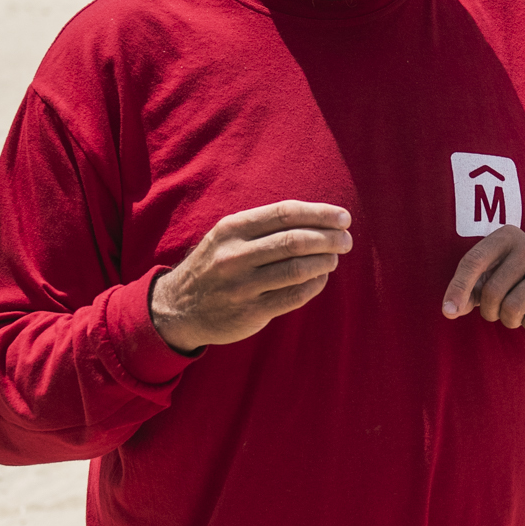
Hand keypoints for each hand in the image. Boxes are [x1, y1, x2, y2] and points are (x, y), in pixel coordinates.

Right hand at [150, 201, 353, 352]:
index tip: (343, 218)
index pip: (285, 213)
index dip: (320, 214)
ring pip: (297, 269)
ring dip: (324, 262)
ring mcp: (241, 286)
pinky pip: (294, 297)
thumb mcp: (227, 236)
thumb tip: (319, 219)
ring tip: (334, 258)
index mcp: (231, 228)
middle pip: (295, 240)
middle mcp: (234, 255)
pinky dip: (314, 285)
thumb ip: (265, 226)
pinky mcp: (249, 313)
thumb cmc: (215, 265)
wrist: (178, 307)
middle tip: (346, 240)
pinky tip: (320, 279)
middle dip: (329, 238)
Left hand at [442, 230, 524, 333]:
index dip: (458, 288)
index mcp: (507, 236)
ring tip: (517, 314)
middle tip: (498, 311)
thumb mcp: (491, 280)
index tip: (448, 312)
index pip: (474, 261)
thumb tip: (450, 310)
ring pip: (513, 308)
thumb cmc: (519, 282)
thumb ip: (469, 292)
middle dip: (490, 311)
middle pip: (493, 291)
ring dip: (509, 321)